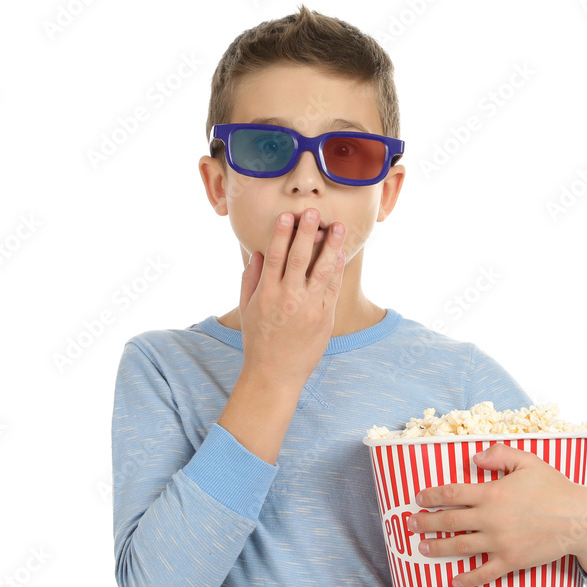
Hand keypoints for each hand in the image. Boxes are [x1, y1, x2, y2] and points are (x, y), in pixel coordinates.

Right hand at [237, 209, 345, 388]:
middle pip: (299, 257)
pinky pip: (333, 288)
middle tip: (314, 211)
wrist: (275, 375)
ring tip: (338, 227)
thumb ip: (250, 279)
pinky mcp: (325, 318)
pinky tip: (340, 253)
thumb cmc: (258, 340)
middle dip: (307, 232)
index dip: (281, 233)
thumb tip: (258, 252)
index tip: (287, 215)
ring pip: (322, 270)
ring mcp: (309, 308)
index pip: (274, 256)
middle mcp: (288, 298)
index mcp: (267, 293)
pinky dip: (336, 269)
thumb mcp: (246, 309)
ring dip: (331, 246)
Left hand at [406, 441, 586, 586]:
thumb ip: (498, 454)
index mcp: (492, 493)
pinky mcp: (511, 561)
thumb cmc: (553, 487)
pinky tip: (454, 581)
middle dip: (425, 522)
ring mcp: (500, 542)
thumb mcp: (527, 461)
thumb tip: (473, 459)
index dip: (431, 496)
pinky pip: (484, 573)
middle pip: (449, 522)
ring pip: (460, 547)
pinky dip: (467, 579)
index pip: (451, 494)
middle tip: (410, 523)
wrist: (579, 518)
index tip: (418, 498)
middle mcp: (491, 519)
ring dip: (437, 548)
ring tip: (421, 547)